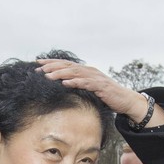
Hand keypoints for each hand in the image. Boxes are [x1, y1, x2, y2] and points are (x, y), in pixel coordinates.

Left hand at [36, 59, 163, 126]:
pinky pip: (87, 83)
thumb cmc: (106, 96)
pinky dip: (76, 82)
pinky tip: (66, 82)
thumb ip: (78, 85)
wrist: (126, 101)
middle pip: (68, 66)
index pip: (66, 64)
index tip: (37, 63)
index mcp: (85, 71)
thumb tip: (62, 87)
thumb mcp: (89, 89)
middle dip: (52, 66)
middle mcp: (90, 71)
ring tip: (48, 76)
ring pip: (75, 72)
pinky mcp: (101, 86)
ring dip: (60, 73)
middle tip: (38, 68)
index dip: (51, 63)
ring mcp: (96, 78)